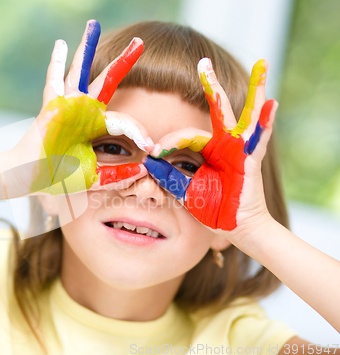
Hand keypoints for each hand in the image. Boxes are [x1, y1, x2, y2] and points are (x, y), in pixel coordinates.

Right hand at [15, 20, 152, 195]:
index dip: (138, 132)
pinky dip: (56, 63)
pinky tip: (61, 45)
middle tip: (139, 42)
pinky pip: (54, 81)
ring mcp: (67, 106)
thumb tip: (143, 170)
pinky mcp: (52, 106)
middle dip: (123, 62)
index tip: (151, 144)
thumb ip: (117, 176)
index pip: (123, 121)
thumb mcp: (94, 178)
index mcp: (95, 127)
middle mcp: (83, 112)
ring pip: (79, 72)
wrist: (32, 179)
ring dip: (86, 49)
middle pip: (107, 81)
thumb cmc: (59, 178)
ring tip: (94, 25)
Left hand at [143, 57, 277, 231]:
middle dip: (211, 85)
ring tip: (262, 65)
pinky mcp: (250, 159)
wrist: (233, 227)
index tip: (153, 153)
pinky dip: (265, 123)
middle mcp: (225, 144)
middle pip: (218, 109)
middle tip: (203, 62)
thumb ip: (168, 175)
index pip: (184, 136)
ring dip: (254, 91)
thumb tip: (147, 162)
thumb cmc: (211, 209)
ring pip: (244, 115)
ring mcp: (240, 149)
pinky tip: (271, 104)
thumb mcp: (183, 190)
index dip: (168, 143)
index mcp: (208, 150)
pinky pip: (258, 140)